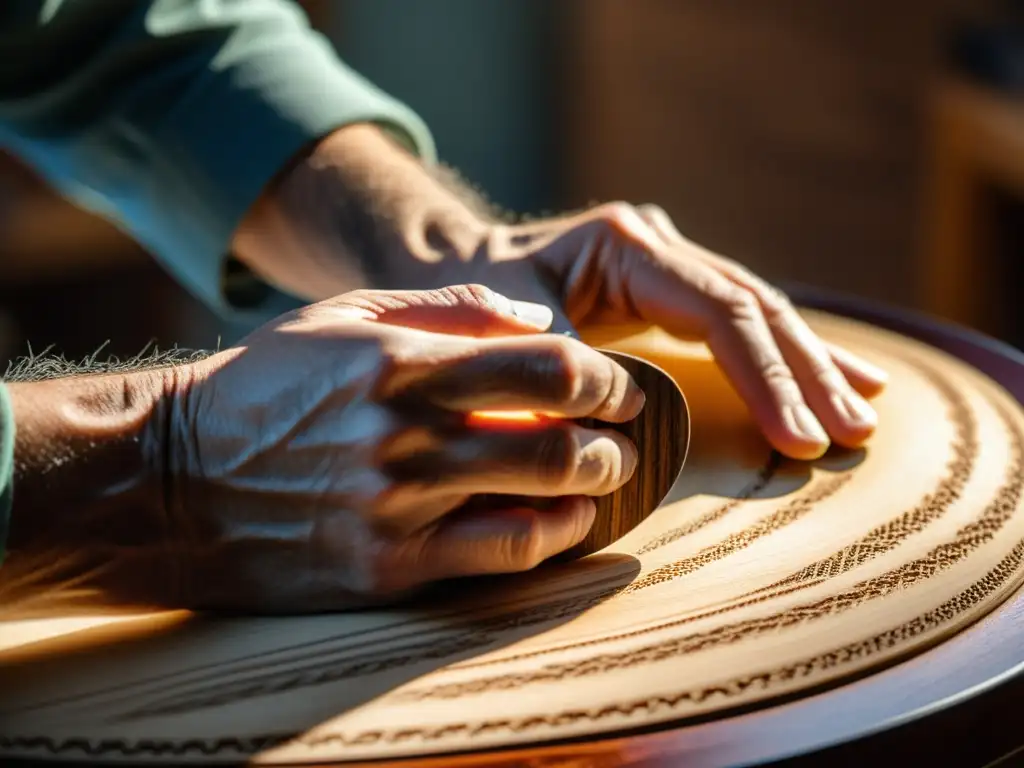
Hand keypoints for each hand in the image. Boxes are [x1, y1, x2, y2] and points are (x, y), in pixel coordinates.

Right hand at [159, 285, 641, 611]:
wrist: (174, 481)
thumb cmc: (267, 387)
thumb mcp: (341, 316)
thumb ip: (446, 307)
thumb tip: (538, 322)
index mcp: (398, 364)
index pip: (545, 367)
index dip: (603, 378)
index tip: (617, 385)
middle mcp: (403, 436)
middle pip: (556, 441)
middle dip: (612, 440)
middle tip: (622, 436)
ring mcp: (395, 508)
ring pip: (538, 502)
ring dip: (593, 488)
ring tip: (602, 477)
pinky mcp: (383, 568)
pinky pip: (497, 558)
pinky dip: (549, 538)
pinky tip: (562, 522)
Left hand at [470, 204, 888, 460]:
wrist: (452, 274)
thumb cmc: (469, 308)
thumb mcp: (503, 335)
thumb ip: (561, 374)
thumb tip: (619, 431)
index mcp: (625, 245)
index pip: (720, 312)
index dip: (763, 377)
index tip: (795, 439)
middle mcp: (658, 245)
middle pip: (755, 308)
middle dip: (805, 376)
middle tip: (850, 437)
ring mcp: (670, 263)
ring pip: (761, 311)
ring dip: (813, 365)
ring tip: (865, 413)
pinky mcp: (672, 290)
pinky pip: (743, 321)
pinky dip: (788, 355)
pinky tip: (842, 375)